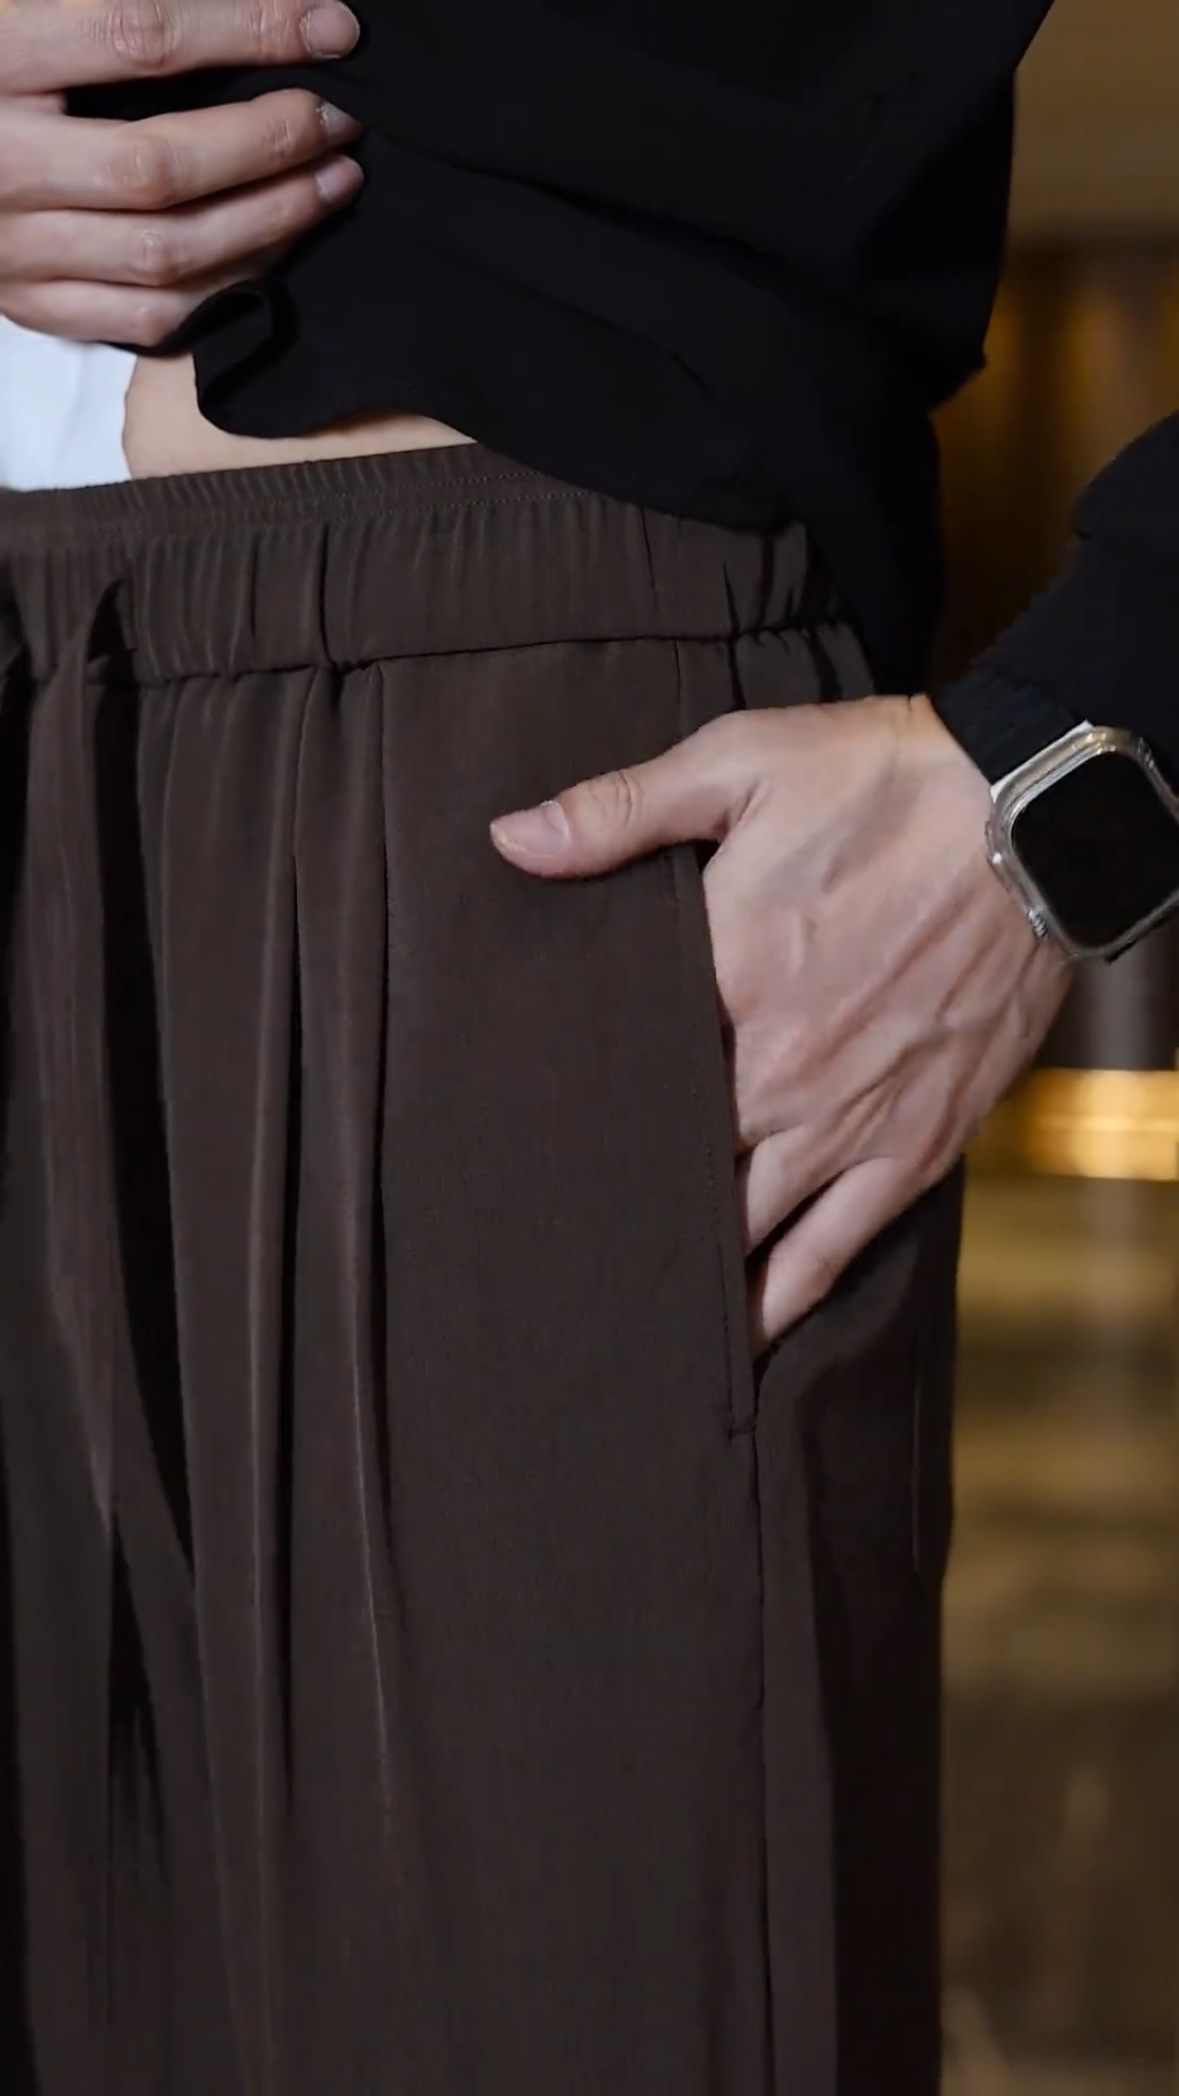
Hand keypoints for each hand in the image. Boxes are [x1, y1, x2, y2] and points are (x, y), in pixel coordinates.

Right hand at [0, 0, 364, 345]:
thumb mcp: (22, 8)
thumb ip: (108, 4)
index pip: (137, 35)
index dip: (246, 28)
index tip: (331, 26)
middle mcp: (1, 161)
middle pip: (159, 165)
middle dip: (270, 143)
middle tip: (340, 119)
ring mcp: (14, 247)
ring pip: (165, 255)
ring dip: (269, 223)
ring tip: (332, 183)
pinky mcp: (30, 305)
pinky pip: (147, 318)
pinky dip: (224, 287)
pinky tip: (273, 249)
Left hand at [490, 696, 1072, 1353]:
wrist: (1030, 815)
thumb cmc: (882, 782)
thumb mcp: (739, 765)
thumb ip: (618, 812)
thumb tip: (509, 840)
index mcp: (725, 986)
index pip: (621, 1090)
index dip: (568, 1136)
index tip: (515, 1172)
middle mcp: (782, 1075)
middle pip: (678, 1177)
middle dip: (622, 1220)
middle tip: (555, 1269)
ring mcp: (853, 1120)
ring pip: (751, 1233)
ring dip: (695, 1281)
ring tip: (631, 1332)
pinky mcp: (919, 1142)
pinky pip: (840, 1246)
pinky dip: (791, 1296)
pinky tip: (750, 1339)